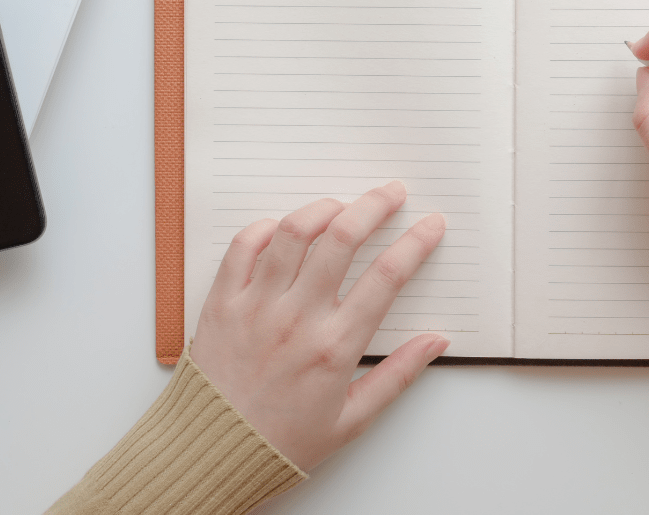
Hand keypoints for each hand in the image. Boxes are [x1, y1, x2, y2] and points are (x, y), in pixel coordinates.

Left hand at [189, 181, 448, 471]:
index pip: (386, 277)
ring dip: (323, 208)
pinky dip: (266, 228)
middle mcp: (296, 318)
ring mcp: (256, 306)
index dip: (416, 243)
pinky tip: (283, 230)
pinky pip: (243, 247)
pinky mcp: (221, 303)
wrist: (212, 455)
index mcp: (335, 347)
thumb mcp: (352, 419)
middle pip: (342, 238)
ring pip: (293, 232)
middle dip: (375, 206)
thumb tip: (437, 341)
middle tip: (391, 193)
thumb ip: (398, 375)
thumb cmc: (281, 442)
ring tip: (341, 205)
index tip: (431, 225)